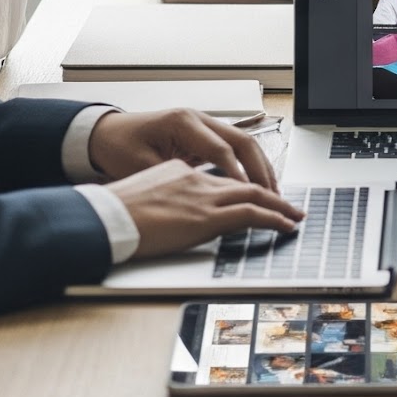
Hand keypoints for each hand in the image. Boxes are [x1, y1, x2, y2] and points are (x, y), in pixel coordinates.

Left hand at [89, 107, 278, 188]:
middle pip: (243, 141)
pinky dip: (248, 166)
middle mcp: (198, 119)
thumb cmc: (118, 147)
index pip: (221, 149)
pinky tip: (256, 185)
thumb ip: (172, 180)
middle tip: (273, 196)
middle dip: (261, 169)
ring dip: (260, 167)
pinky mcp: (203, 136)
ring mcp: (203, 125)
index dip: (239, 174)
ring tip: (274, 193)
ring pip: (244, 143)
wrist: (105, 133)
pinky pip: (234, 149)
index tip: (252, 195)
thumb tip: (200, 201)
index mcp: (183, 122)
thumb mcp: (141, 167)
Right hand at [111, 166, 307, 260]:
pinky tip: (285, 226)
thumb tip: (163, 215)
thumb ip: (159, 200)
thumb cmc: (110, 214)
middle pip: (243, 179)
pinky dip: (273, 218)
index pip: (219, 177)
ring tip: (294, 214)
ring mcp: (202, 196)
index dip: (241, 184)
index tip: (254, 192)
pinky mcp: (206, 217)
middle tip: (287, 202)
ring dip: (278, 204)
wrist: (103, 218)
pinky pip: (251, 213)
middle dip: (269, 190)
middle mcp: (194, 178)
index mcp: (177, 171)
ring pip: (253, 193)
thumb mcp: (140, 197)